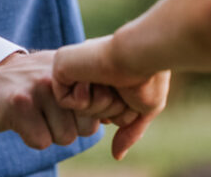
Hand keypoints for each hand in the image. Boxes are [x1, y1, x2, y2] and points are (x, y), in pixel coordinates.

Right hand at [0, 50, 127, 149]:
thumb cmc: (34, 84)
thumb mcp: (65, 78)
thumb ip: (92, 92)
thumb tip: (119, 116)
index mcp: (76, 69)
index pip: (103, 108)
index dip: (90, 117)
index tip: (74, 111)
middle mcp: (61, 77)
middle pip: (86, 128)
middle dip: (70, 128)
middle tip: (49, 112)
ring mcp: (40, 89)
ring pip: (64, 137)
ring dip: (50, 133)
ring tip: (36, 114)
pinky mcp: (20, 105)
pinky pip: (41, 141)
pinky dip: (32, 137)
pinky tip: (23, 121)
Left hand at [53, 36, 171, 159]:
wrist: (140, 55)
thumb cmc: (148, 76)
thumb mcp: (145, 108)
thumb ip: (130, 131)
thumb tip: (117, 155)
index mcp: (109, 75)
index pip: (104, 112)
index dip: (118, 113)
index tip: (129, 94)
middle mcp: (91, 70)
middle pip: (92, 113)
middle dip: (109, 109)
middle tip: (120, 87)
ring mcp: (77, 67)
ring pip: (79, 109)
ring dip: (98, 102)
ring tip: (108, 81)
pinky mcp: (61, 66)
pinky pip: (64, 102)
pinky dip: (82, 98)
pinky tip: (92, 79)